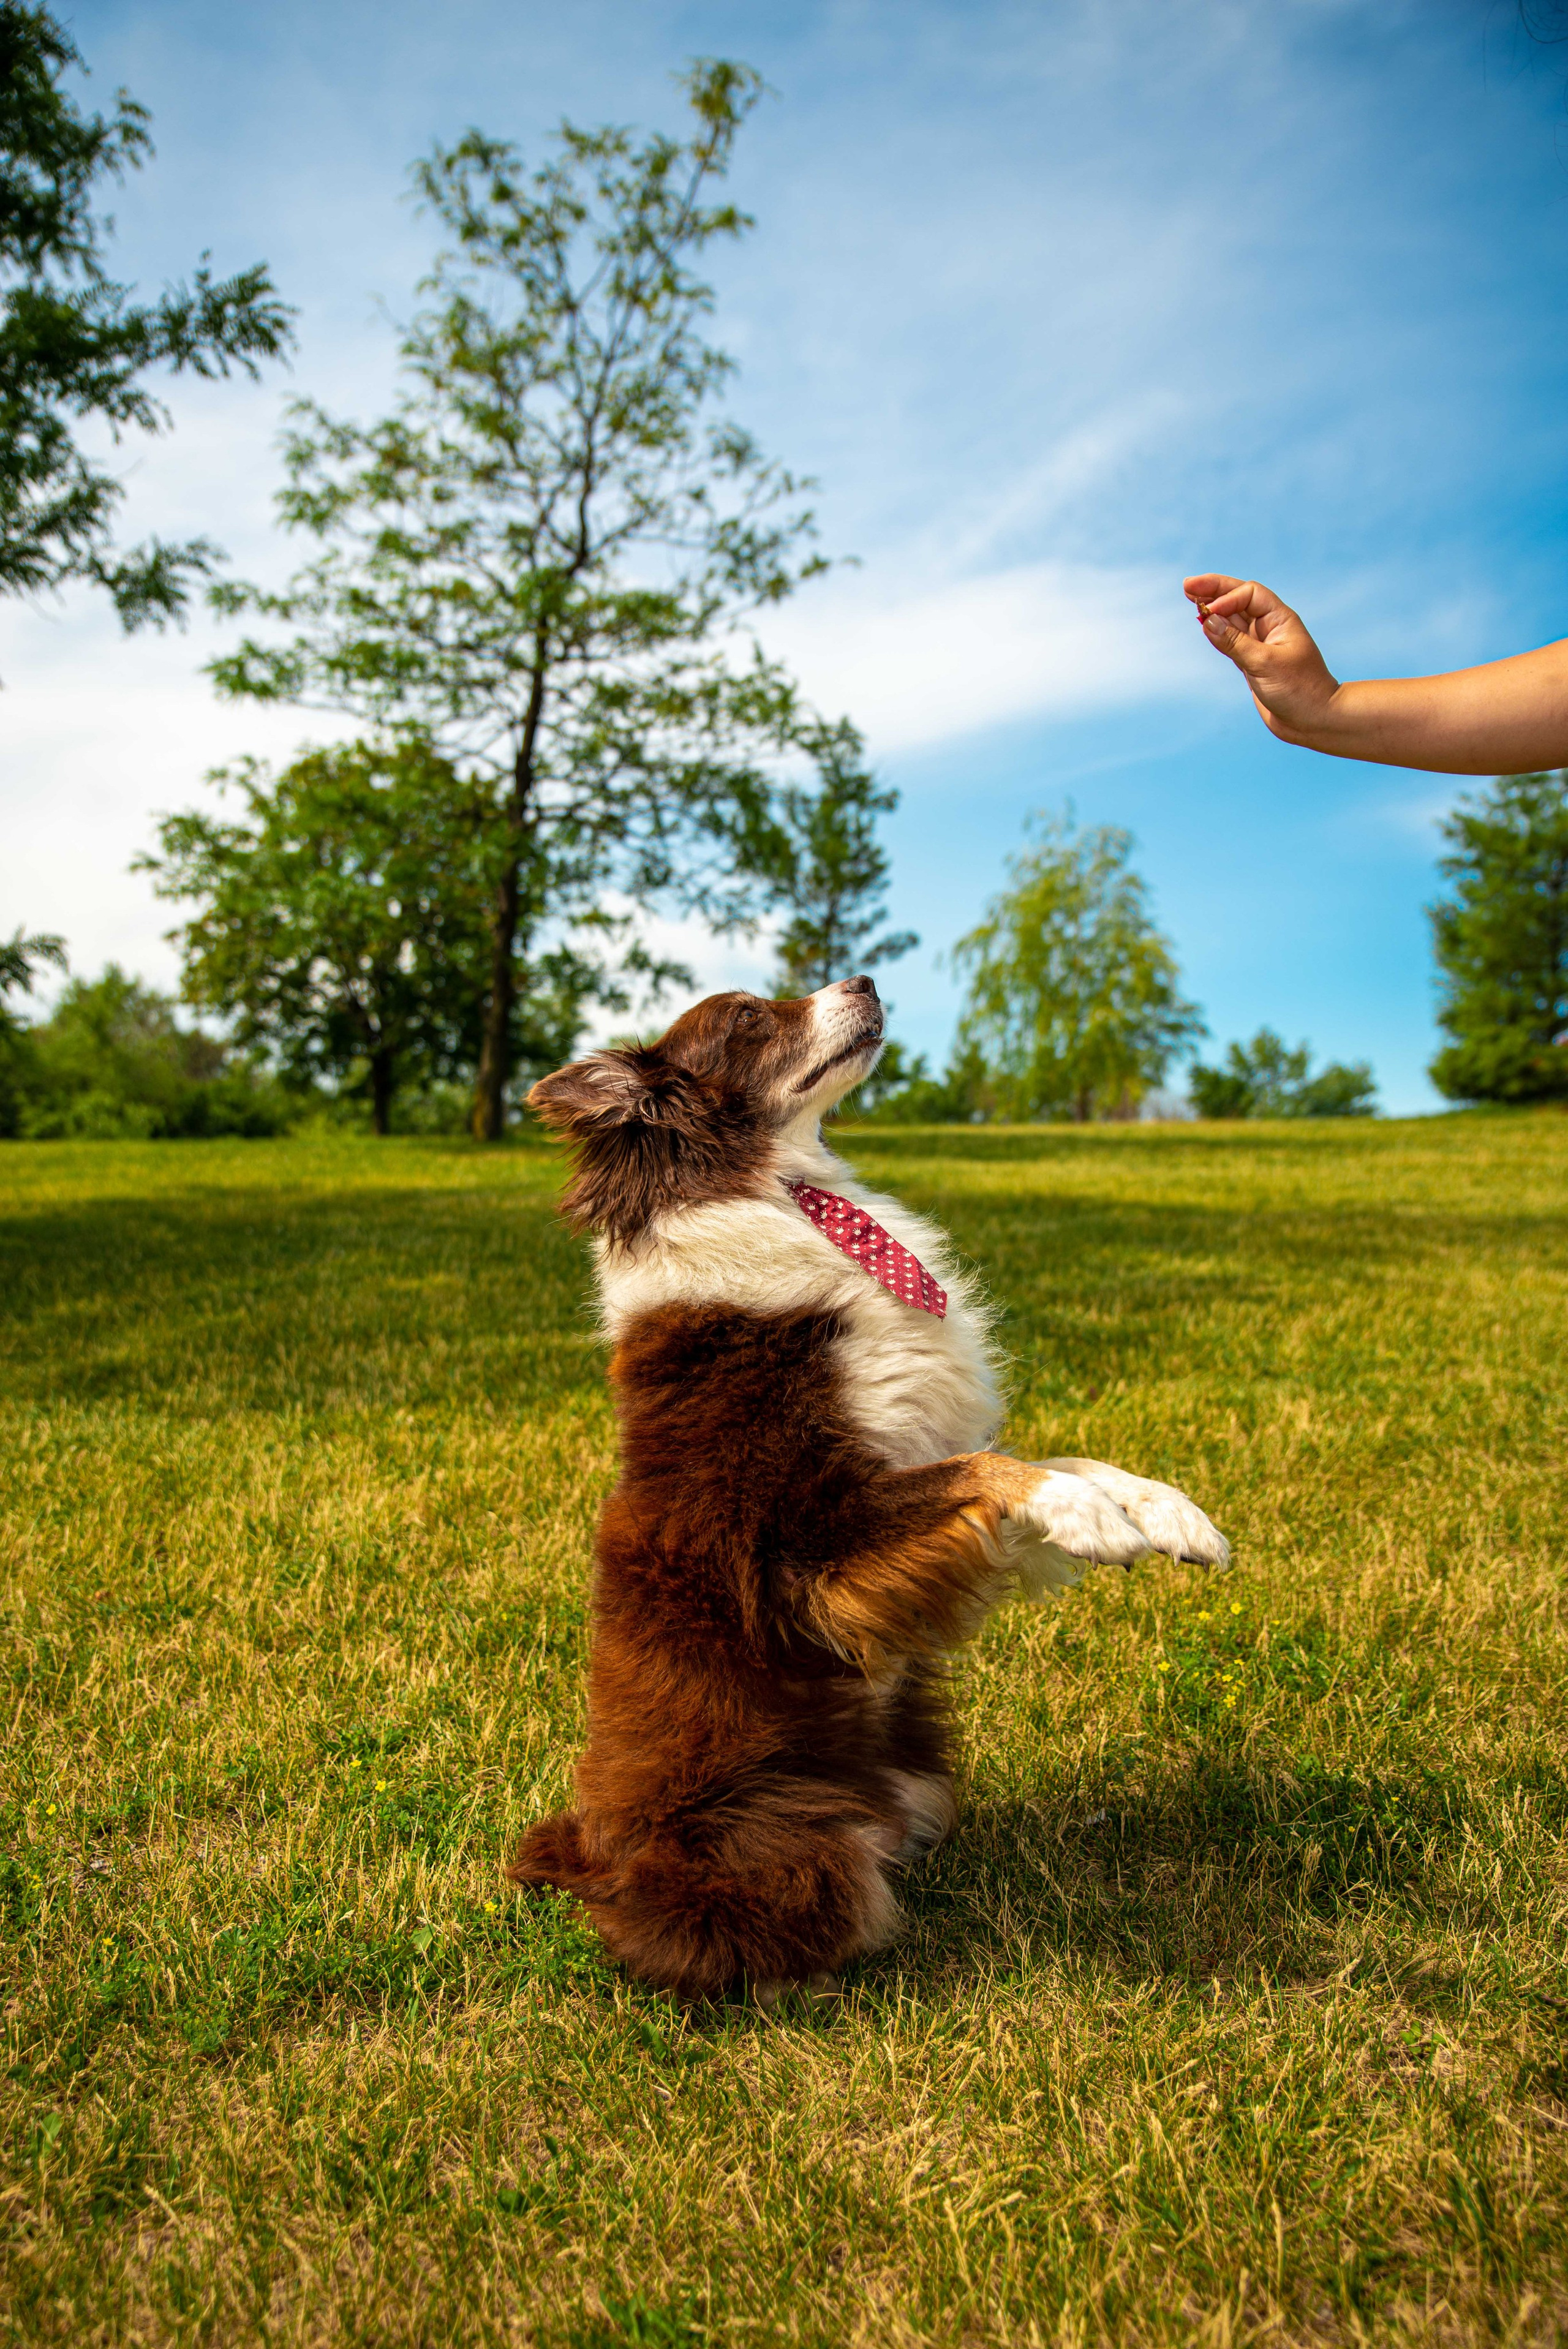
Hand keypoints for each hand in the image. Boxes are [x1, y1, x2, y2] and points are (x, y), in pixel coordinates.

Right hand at [1182, 573, 1341, 744]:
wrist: (1313, 721)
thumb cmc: (1299, 690)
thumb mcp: (1264, 664)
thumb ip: (1234, 642)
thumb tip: (1207, 621)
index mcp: (1280, 620)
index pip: (1249, 595)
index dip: (1227, 598)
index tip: (1208, 612)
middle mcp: (1270, 627)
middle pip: (1239, 599)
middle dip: (1214, 590)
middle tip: (1187, 585)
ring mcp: (1260, 644)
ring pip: (1232, 619)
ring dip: (1212, 609)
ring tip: (1191, 598)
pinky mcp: (1252, 662)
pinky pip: (1230, 640)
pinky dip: (1216, 631)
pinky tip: (1204, 624)